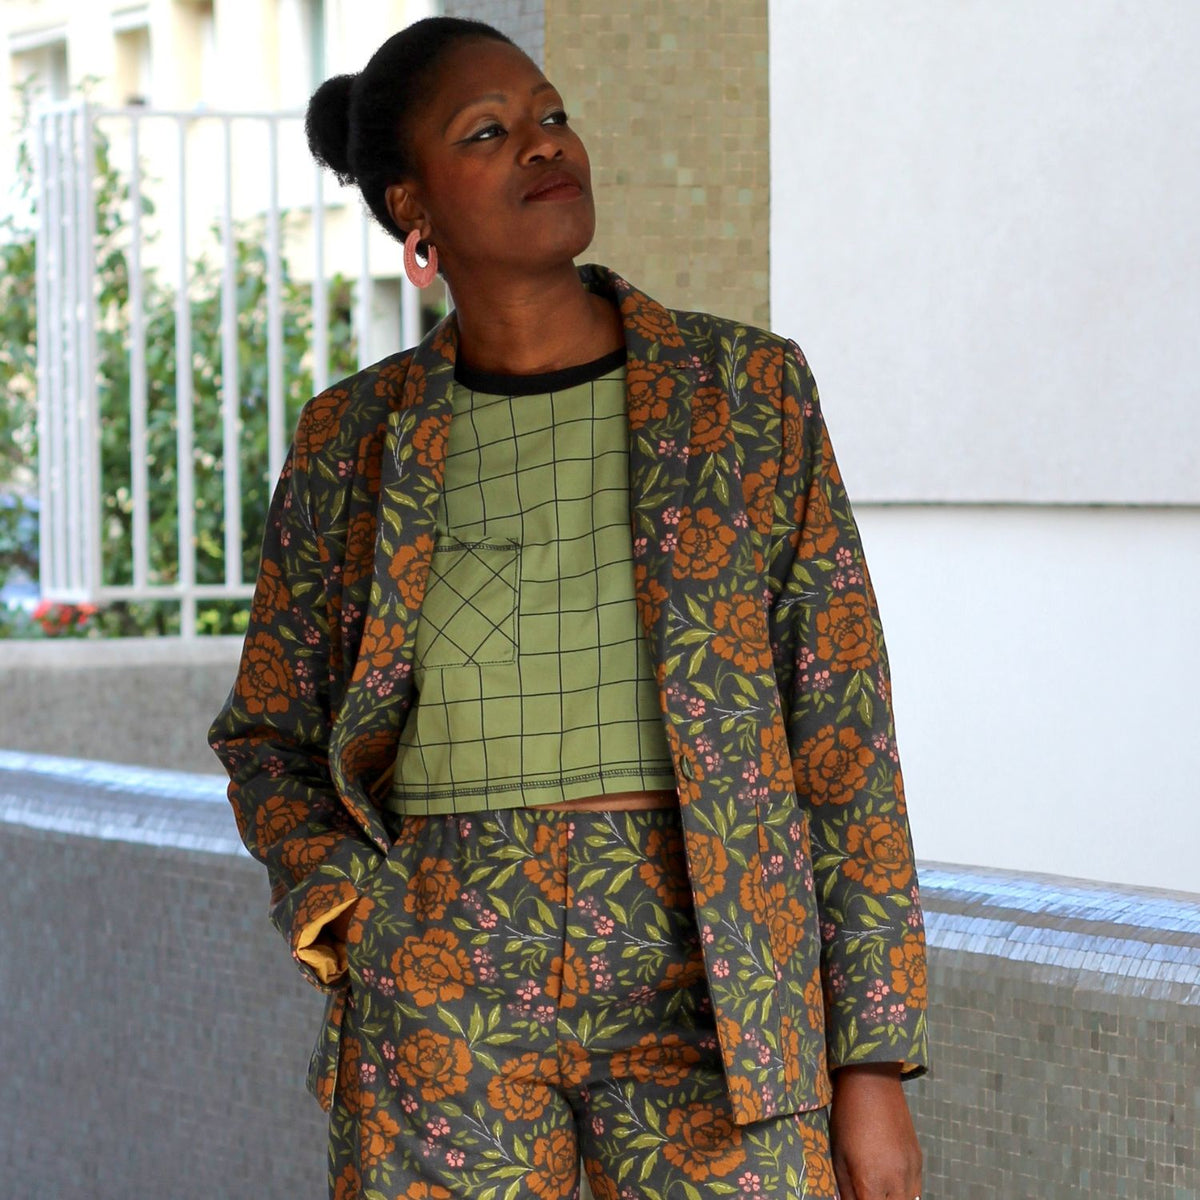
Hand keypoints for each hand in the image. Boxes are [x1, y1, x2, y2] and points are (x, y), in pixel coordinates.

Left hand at [829, 1063, 921, 1199]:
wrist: (873, 1080)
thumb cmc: (847, 1117)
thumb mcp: (838, 1156)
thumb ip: (846, 1190)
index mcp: (871, 1182)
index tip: (857, 1198)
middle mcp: (896, 1182)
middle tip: (866, 1193)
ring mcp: (912, 1171)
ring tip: (878, 1190)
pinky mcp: (919, 1160)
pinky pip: (916, 1190)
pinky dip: (904, 1194)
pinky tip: (889, 1185)